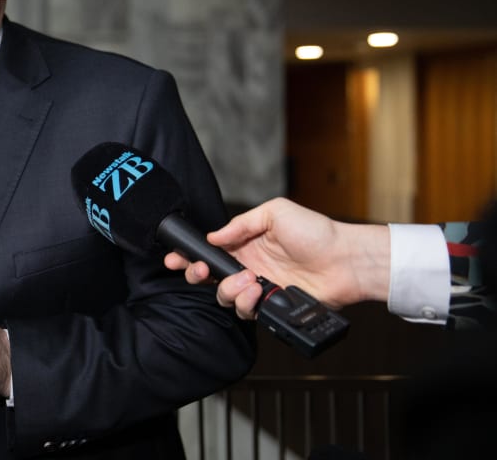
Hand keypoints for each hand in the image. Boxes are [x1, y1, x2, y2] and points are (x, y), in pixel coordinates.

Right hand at [163, 197, 390, 317]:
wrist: (345, 260)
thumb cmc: (317, 232)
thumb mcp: (275, 212)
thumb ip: (240, 224)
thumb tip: (213, 236)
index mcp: (246, 244)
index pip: (211, 251)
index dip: (191, 255)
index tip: (177, 257)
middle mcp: (248, 267)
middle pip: (209, 277)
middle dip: (196, 274)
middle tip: (201, 271)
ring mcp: (259, 288)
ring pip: (224, 296)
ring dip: (227, 288)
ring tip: (247, 280)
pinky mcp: (270, 306)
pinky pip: (246, 311)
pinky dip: (246, 302)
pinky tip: (257, 291)